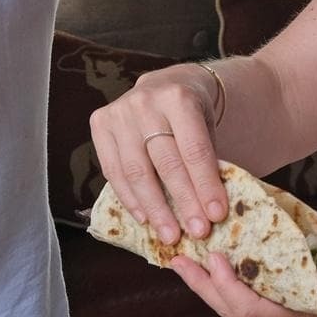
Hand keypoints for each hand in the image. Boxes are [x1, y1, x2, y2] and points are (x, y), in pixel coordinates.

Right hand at [89, 63, 228, 243]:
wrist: (166, 82)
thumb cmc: (192, 112)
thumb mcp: (208, 125)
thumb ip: (207, 160)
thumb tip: (210, 210)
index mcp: (179, 97)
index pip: (194, 149)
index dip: (205, 185)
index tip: (216, 215)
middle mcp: (145, 102)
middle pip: (165, 163)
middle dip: (183, 202)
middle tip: (196, 232)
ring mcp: (119, 112)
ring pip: (136, 171)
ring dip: (155, 209)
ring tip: (170, 234)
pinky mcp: (100, 123)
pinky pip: (113, 171)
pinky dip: (130, 198)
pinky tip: (144, 218)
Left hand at [170, 252, 316, 316]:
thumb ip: (313, 254)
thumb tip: (276, 219)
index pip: (252, 310)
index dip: (226, 285)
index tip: (211, 258)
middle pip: (236, 316)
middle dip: (203, 287)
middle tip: (178, 258)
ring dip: (212, 290)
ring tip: (188, 264)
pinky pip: (255, 313)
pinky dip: (234, 292)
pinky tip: (221, 273)